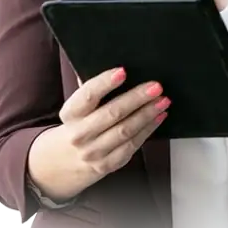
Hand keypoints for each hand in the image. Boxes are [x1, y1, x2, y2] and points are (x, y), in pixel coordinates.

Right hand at [27, 67, 169, 201]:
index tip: (123, 71)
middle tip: (156, 87)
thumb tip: (114, 63)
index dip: (104, 83)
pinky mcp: (107, 164)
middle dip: (137, 99)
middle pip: (112, 114)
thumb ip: (93, 89)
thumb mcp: (78, 106)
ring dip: (147, 114)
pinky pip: (132, 145)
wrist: (64, 161)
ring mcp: (93, 152)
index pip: (87, 96)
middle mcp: (79, 134)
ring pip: (125, 131)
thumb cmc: (80, 123)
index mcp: (70, 113)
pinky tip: (159, 117)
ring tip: (163, 100)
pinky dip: (148, 130)